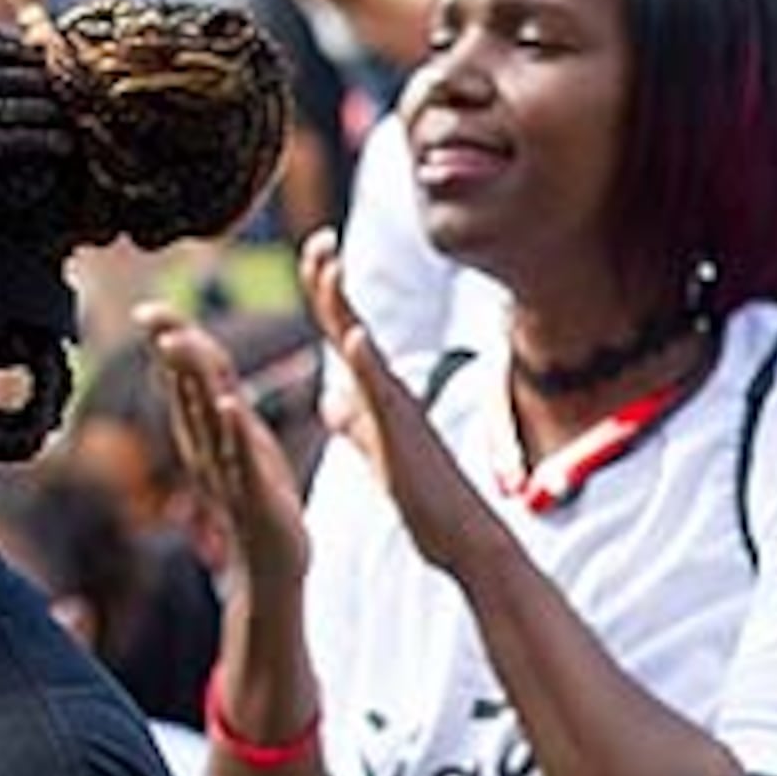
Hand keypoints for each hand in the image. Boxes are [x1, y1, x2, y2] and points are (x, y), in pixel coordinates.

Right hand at [136, 300, 311, 592]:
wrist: (271, 565)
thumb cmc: (257, 499)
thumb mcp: (237, 443)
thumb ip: (219, 404)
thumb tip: (203, 368)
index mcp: (204, 434)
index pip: (186, 377)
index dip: (170, 342)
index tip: (148, 310)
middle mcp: (208, 449)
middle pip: (187, 390)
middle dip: (172, 350)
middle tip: (150, 315)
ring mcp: (228, 471)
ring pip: (207, 418)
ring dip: (192, 380)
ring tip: (177, 344)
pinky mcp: (255, 494)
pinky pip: (241, 457)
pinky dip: (233, 430)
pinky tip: (226, 402)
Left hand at [303, 230, 509, 584]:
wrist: (460, 538)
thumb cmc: (424, 499)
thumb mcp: (376, 453)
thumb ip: (354, 423)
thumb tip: (330, 399)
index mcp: (376, 394)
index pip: (343, 331)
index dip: (326, 290)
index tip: (317, 249)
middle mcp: (387, 391)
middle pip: (349, 324)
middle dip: (330, 279)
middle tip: (319, 237)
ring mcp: (397, 410)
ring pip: (364, 347)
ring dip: (343, 304)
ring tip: (330, 263)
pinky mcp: (404, 435)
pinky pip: (383, 395)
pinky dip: (367, 363)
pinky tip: (355, 336)